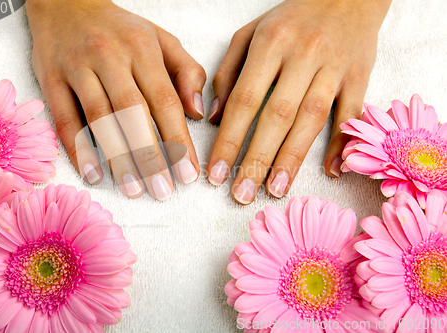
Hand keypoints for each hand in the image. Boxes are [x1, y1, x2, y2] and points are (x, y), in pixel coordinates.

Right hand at [27, 0, 205, 200]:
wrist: (66, 3)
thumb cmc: (120, 30)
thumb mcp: (161, 40)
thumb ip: (187, 72)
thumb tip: (199, 113)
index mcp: (142, 48)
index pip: (165, 100)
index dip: (178, 139)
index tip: (189, 172)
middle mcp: (110, 57)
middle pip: (132, 113)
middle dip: (150, 156)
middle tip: (163, 191)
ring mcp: (77, 68)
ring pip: (100, 119)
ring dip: (118, 158)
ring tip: (134, 189)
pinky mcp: (51, 79)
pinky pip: (64, 118)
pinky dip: (77, 149)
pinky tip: (93, 174)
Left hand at [207, 0, 390, 203]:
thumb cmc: (291, 20)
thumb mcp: (250, 35)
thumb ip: (228, 74)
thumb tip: (216, 118)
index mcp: (271, 44)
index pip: (245, 100)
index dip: (229, 140)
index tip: (215, 172)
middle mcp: (303, 56)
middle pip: (277, 116)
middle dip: (257, 159)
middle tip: (241, 194)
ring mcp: (334, 67)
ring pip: (311, 119)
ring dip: (292, 159)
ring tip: (275, 190)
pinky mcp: (359, 76)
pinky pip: (351, 113)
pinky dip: (343, 142)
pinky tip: (331, 170)